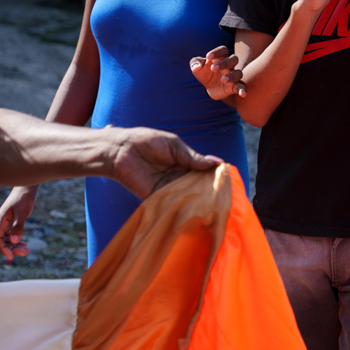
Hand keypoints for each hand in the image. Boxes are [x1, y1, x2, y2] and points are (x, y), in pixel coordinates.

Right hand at [0, 185, 36, 260]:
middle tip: (25, 252)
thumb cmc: (23, 198)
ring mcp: (6, 223)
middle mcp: (1, 224)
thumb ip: (18, 226)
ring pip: (7, 239)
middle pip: (2, 241)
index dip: (2, 248)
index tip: (11, 256)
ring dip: (15, 246)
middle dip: (12, 249)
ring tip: (27, 250)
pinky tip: (24, 244)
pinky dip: (17, 241)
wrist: (26, 188)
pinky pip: (11, 235)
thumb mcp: (22, 213)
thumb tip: (15, 241)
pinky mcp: (12, 222)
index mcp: (0, 221)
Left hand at [107, 127, 222, 198]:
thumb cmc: (147, 141)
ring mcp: (168, 187)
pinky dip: (183, 205)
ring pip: (188, 195)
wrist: (121, 149)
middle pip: (197, 185)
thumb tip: (217, 163)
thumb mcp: (175, 146)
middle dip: (209, 189)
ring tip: (215, 203)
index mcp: (184, 162)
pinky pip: (172, 203)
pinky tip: (196, 207)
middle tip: (225, 194)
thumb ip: (193, 158)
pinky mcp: (157, 196)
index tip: (228, 179)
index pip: (203, 171)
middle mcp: (178, 176)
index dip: (214, 175)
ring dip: (199, 198)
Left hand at [190, 45, 246, 100]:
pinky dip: (243, 90)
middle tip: (213, 68)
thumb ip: (195, 63)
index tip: (208, 56)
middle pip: (233, 59)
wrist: (210, 87)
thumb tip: (196, 67)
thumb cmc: (204, 73)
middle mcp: (229, 66)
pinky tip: (243, 94)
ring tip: (222, 80)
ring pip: (238, 73)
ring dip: (231, 76)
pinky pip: (241, 87)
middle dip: (224, 63)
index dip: (217, 52)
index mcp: (220, 58)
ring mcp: (233, 76)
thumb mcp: (197, 67)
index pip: (223, 50)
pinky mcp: (234, 87)